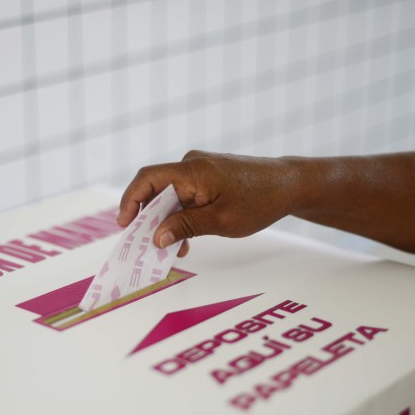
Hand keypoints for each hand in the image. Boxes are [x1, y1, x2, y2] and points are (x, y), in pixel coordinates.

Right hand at [118, 150, 298, 255]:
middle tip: (144, 245)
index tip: (124, 225)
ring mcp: (201, 170)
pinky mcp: (209, 177)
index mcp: (192, 170)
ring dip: (168, 221)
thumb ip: (185, 227)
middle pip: (157, 190)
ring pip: (172, 196)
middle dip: (149, 218)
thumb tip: (156, 237)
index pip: (147, 179)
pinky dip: (181, 215)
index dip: (130, 201)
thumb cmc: (259, 200)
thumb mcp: (220, 221)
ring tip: (172, 249)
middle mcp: (192, 165)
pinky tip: (186, 239)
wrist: (290, 185)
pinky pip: (185, 195)